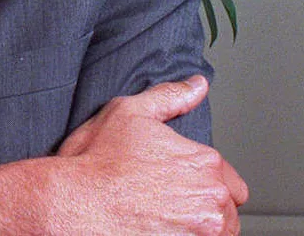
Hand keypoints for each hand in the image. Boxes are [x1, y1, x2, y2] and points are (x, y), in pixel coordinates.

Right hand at [0, 75, 247, 235]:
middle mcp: (212, 202)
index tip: (176, 183)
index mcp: (205, 162)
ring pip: (217, 235)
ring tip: (164, 219)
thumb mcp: (128, 112)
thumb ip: (170, 97)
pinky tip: (159, 230)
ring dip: (198, 228)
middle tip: (167, 202)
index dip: (203, 181)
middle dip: (204, 207)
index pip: (231, 183)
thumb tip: (197, 85)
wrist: (74, 204)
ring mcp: (202, 234)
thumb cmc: (98, 161)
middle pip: (227, 212)